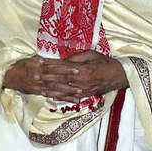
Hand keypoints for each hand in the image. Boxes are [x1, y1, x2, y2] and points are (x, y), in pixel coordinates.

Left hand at [3, 52, 126, 102]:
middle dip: (44, 77)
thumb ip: (77, 57)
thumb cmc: (106, 62)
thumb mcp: (92, 54)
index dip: (49, 64)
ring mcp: (83, 89)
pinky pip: (70, 96)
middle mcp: (81, 80)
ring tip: (38, 87)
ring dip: (49, 88)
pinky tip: (51, 95)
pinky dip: (59, 96)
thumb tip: (64, 58)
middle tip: (32, 75)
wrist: (119, 76)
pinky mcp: (85, 94)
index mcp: (82, 68)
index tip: (38, 61)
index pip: (61, 66)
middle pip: (59, 78)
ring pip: (62, 89)